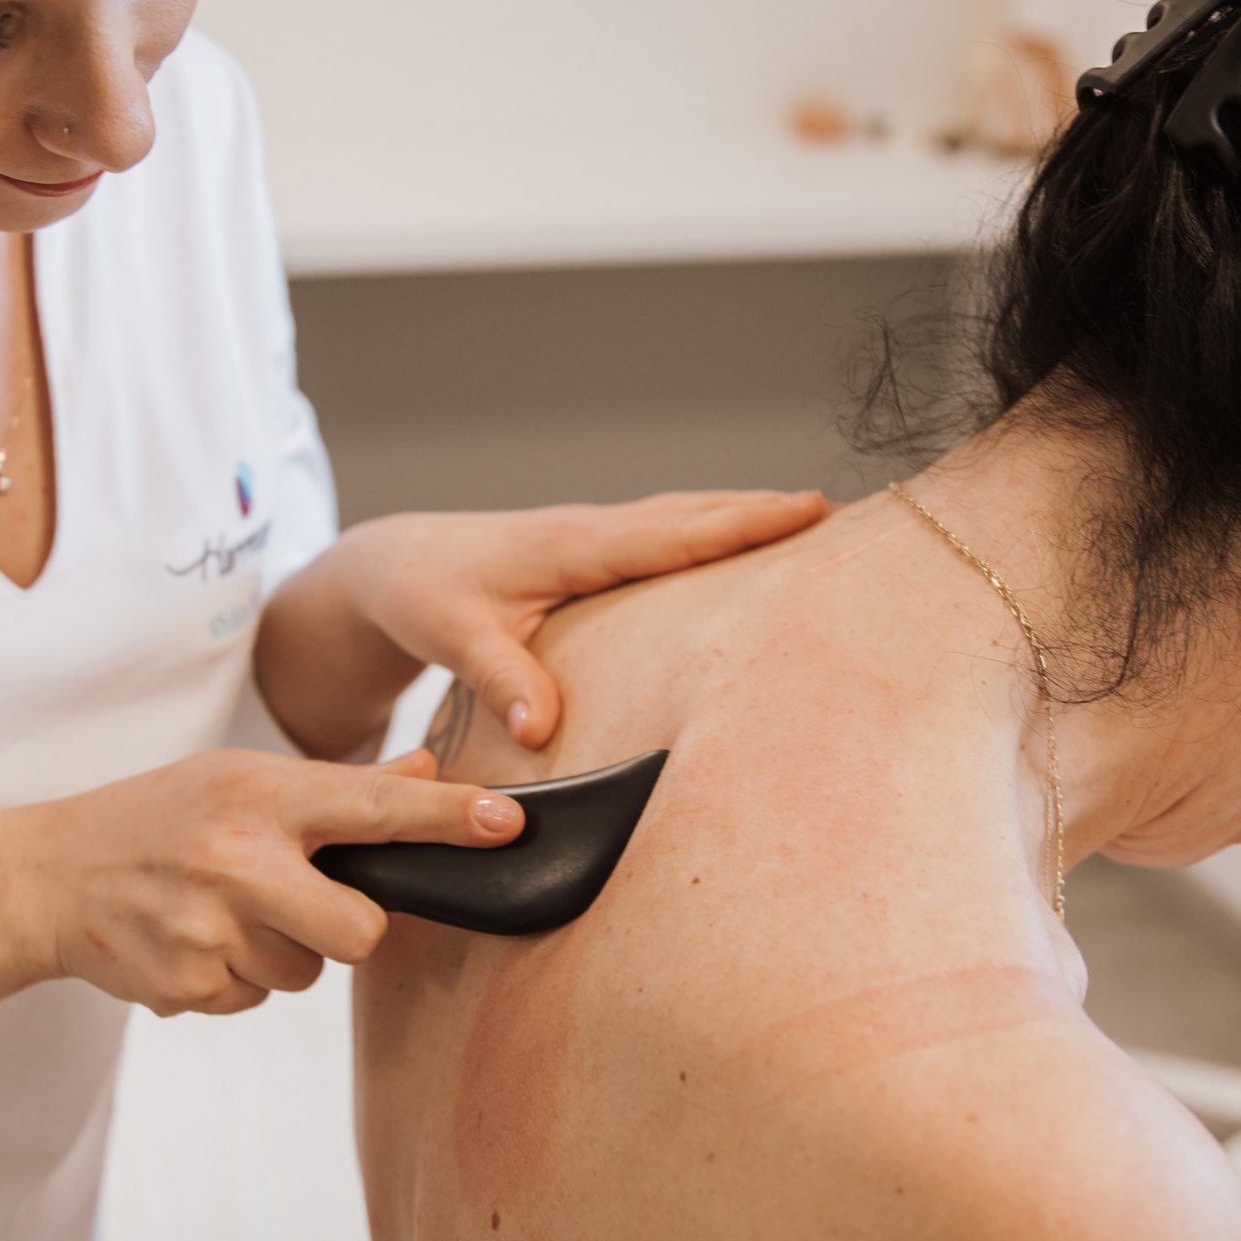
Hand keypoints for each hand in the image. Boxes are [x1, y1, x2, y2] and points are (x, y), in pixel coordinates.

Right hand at [3, 748, 520, 1015]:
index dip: (448, 818)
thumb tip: (431, 775)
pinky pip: (256, 999)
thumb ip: (340, 787)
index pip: (373, 806)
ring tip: (227, 911)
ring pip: (308, 973)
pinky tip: (196, 939)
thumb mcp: (242, 777)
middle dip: (348, 926)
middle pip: (360, 931)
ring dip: (283, 952)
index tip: (509, 823)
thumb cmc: (161, 815)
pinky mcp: (187, 985)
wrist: (48, 876)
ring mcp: (209, 928)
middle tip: (300, 899)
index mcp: (261, 795)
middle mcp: (237, 859)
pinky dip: (237, 977)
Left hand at [260, 489, 827, 756]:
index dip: (741, 523)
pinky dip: (714, 528)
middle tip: (846, 510)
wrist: (394, 564)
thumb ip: (500, 678)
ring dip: (746, 515)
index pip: (672, 533)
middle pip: (696, 515)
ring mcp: (596, 536)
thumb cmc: (423, 597)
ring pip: (686, 518)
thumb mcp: (453, 637)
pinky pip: (667, 533)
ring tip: (815, 520)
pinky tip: (746, 541)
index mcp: (572, 546)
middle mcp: (593, 531)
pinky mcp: (593, 551)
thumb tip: (545, 730)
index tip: (805, 511)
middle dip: (767, 510)